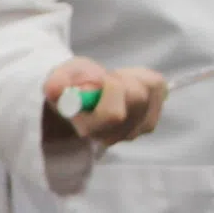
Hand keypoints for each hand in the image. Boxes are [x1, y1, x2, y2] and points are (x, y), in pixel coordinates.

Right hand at [42, 58, 165, 145]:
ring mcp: (138, 128)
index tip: (100, 77)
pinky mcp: (153, 115)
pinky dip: (144, 77)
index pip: (114, 114)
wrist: (83, 97)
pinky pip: (159, 88)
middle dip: (122, 79)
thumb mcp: (59, 80)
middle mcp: (117, 135)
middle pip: (137, 99)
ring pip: (150, 91)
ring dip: (133, 77)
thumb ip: (56, 84)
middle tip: (105, 77)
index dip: (112, 89)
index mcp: (91, 129)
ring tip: (114, 80)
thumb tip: (54, 89)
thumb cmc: (71, 88)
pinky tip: (128, 83)